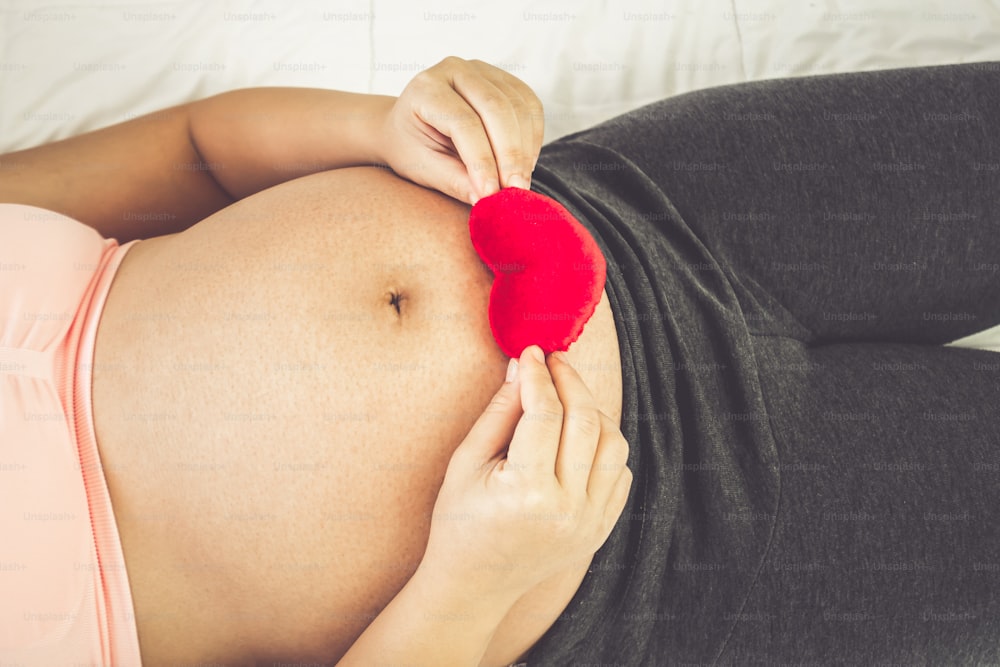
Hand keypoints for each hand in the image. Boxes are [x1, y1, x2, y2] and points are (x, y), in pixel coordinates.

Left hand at [378, 56, 543, 204]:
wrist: (410, 125)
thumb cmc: (412, 147)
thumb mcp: (423, 169)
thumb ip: (454, 182)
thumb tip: (487, 200)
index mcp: (426, 89)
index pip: (463, 123)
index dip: (482, 160)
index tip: (492, 193)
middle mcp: (454, 69)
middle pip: (496, 109)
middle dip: (510, 155)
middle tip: (515, 190)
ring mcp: (482, 70)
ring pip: (518, 107)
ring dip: (525, 149)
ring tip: (520, 182)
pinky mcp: (504, 79)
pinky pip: (530, 106)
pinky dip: (533, 138)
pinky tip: (525, 163)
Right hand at [417, 346, 631, 601]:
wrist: (474, 584)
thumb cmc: (460, 522)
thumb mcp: (467, 462)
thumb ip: (499, 411)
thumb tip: (523, 365)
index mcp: (527, 493)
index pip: (545, 414)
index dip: (539, 375)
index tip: (532, 351)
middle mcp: (568, 509)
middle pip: (587, 422)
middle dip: (570, 381)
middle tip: (554, 361)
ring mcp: (591, 522)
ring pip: (614, 444)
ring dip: (593, 411)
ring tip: (567, 398)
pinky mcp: (602, 529)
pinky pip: (620, 472)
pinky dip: (604, 445)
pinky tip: (577, 437)